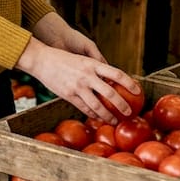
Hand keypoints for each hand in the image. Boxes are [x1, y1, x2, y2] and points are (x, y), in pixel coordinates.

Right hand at [19, 19, 138, 122]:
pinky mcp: (68, 95)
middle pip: (110, 93)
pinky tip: (98, 118)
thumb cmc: (63, 59)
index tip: (138, 91)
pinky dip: (93, 115)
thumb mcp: (82, 60)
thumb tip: (110, 81)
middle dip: (122, 105)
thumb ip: (95, 69)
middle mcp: (87, 75)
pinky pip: (84, 108)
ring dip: (108, 116)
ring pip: (98, 105)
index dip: (130, 83)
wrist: (42, 60)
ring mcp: (78, 87)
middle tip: (129, 113)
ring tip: (115, 121)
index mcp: (92, 64)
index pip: (117, 74)